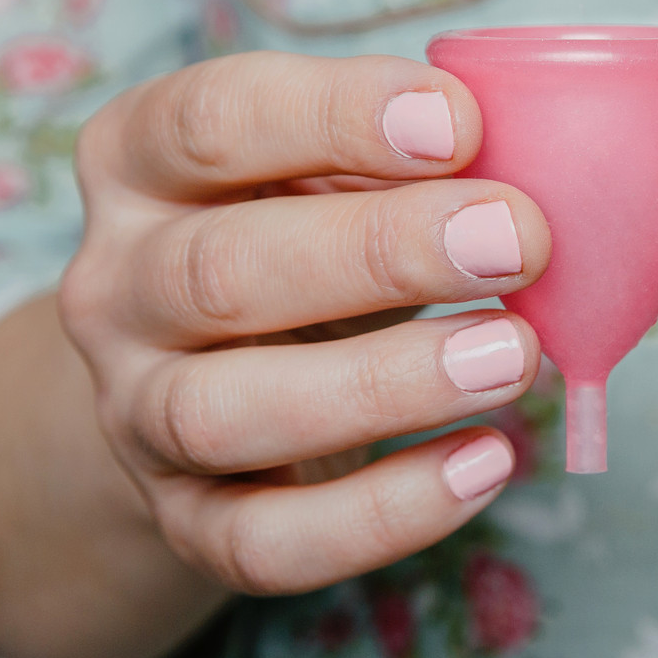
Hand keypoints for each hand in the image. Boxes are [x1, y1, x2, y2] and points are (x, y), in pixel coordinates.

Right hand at [57, 51, 549, 596]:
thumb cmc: (310, 238)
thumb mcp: (337, 172)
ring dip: (381, 384)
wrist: (217, 383)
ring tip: (514, 356)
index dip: (333, 116)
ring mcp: (135, 414)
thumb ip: (408, 158)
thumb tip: (544, 165)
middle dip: (378, 252)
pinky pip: (266, 541)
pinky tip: (486, 464)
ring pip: (222, 412)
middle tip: (518, 239)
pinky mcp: (187, 522)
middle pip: (219, 270)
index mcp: (137, 162)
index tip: (460, 121)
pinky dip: (384, 514)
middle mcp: (113, 286)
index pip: (207, 120)